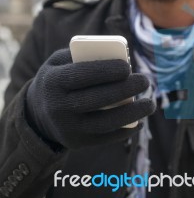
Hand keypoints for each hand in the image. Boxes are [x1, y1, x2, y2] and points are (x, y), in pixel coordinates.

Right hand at [26, 49, 154, 148]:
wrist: (38, 112)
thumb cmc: (58, 79)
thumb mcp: (59, 62)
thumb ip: (81, 55)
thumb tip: (115, 57)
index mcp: (53, 82)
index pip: (81, 75)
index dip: (106, 71)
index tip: (127, 67)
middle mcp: (58, 107)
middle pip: (97, 99)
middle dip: (125, 90)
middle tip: (145, 81)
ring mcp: (68, 128)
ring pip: (105, 123)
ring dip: (132, 114)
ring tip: (150, 104)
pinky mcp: (77, 143)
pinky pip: (105, 138)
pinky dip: (125, 131)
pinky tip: (139, 122)